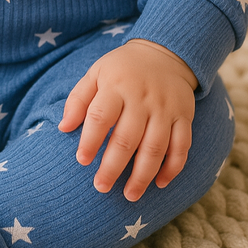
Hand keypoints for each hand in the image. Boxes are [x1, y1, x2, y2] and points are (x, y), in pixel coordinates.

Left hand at [59, 39, 196, 201]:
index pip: (100, 116)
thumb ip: (78, 99)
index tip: (82, 161)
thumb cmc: (122, 69)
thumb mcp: (96, 73)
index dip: (90, 141)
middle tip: (101, 187)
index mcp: (116, 86)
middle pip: (127, 138)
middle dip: (113, 167)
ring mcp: (166, 108)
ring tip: (129, 195)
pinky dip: (173, 167)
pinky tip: (160, 183)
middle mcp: (142, 98)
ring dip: (142, 175)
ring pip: (155, 148)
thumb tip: (63, 128)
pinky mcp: (184, 116)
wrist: (164, 52)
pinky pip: (181, 146)